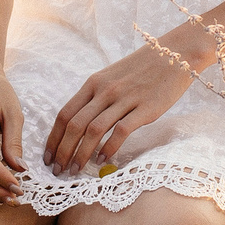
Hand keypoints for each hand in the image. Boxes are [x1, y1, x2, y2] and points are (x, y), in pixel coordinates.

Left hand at [44, 46, 194, 175]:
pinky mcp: (146, 108)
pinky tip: (104, 160)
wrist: (175, 53)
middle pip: (75, 125)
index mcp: (94, 83)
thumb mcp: (112, 77)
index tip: (48, 157)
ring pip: (94, 130)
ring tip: (75, 171)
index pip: (65, 114)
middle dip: (62, 151)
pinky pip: (121, 131)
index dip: (53, 139)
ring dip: (81, 154)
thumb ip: (96, 97)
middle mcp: (105, 90)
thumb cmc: (143, 68)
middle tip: (58, 171)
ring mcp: (125, 99)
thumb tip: (80, 125)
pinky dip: (109, 148)